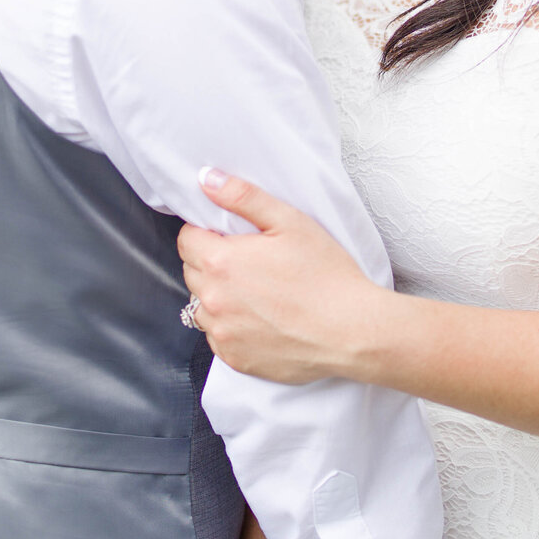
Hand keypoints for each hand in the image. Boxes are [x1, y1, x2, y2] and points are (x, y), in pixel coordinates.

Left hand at [177, 169, 386, 384]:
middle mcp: (213, 300)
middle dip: (212, 262)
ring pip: (202, 306)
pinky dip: (231, 326)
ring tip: (258, 293)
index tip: (231, 237)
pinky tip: (262, 319)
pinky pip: (218, 336)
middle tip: (251, 262)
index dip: (206, 233)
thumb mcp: (290, 222)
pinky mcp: (235, 358)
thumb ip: (243, 197)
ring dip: (219, 296)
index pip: (186, 240)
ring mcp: (222, 333)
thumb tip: (207, 179)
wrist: (351, 331)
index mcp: (221, 262)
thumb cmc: (326, 275)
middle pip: (192, 272)